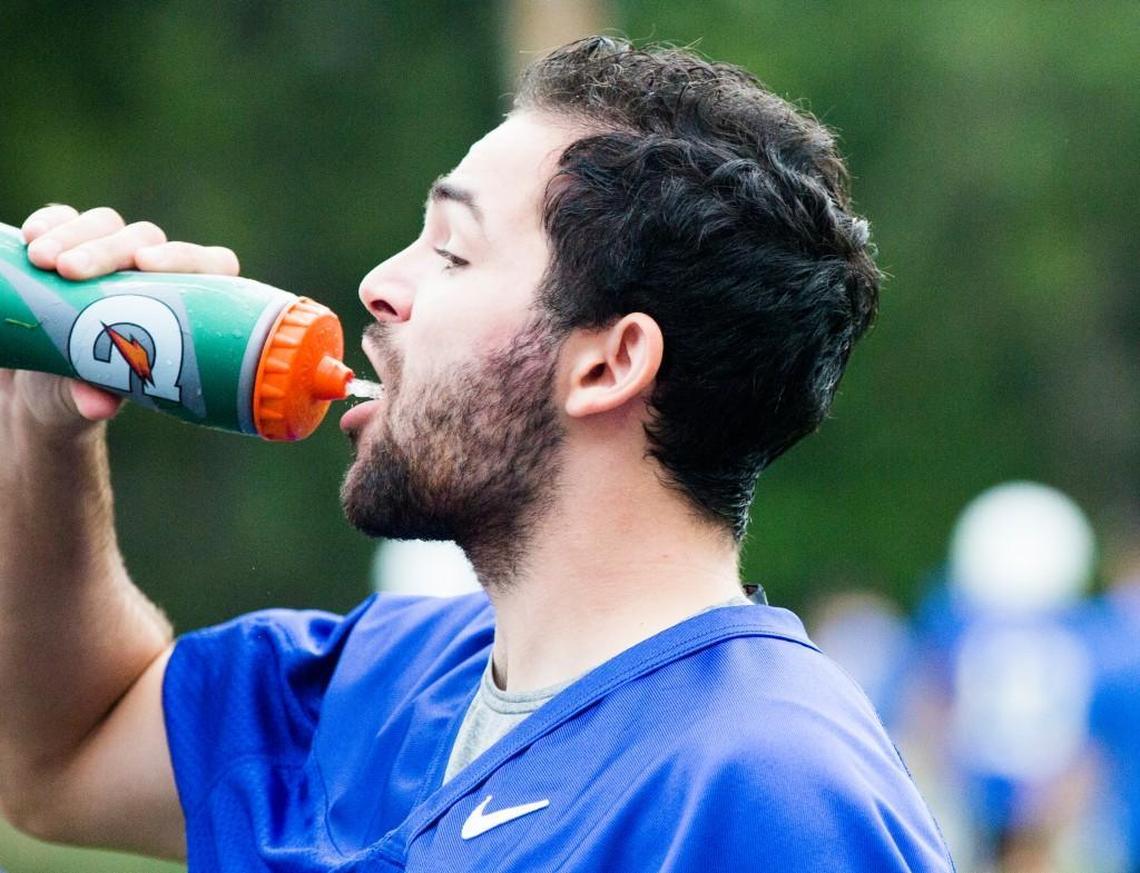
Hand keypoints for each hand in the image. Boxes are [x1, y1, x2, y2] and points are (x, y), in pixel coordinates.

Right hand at [5, 204, 240, 429]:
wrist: (38, 383)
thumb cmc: (82, 391)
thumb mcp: (85, 398)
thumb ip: (93, 396)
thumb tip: (98, 403)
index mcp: (181, 306)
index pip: (210, 267)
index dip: (189, 259)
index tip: (148, 265)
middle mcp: (151, 273)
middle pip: (147, 240)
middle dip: (108, 252)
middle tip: (70, 271)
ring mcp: (111, 254)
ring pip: (106, 225)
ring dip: (73, 237)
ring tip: (42, 262)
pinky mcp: (69, 243)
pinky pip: (63, 219)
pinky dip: (49, 224)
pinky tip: (30, 239)